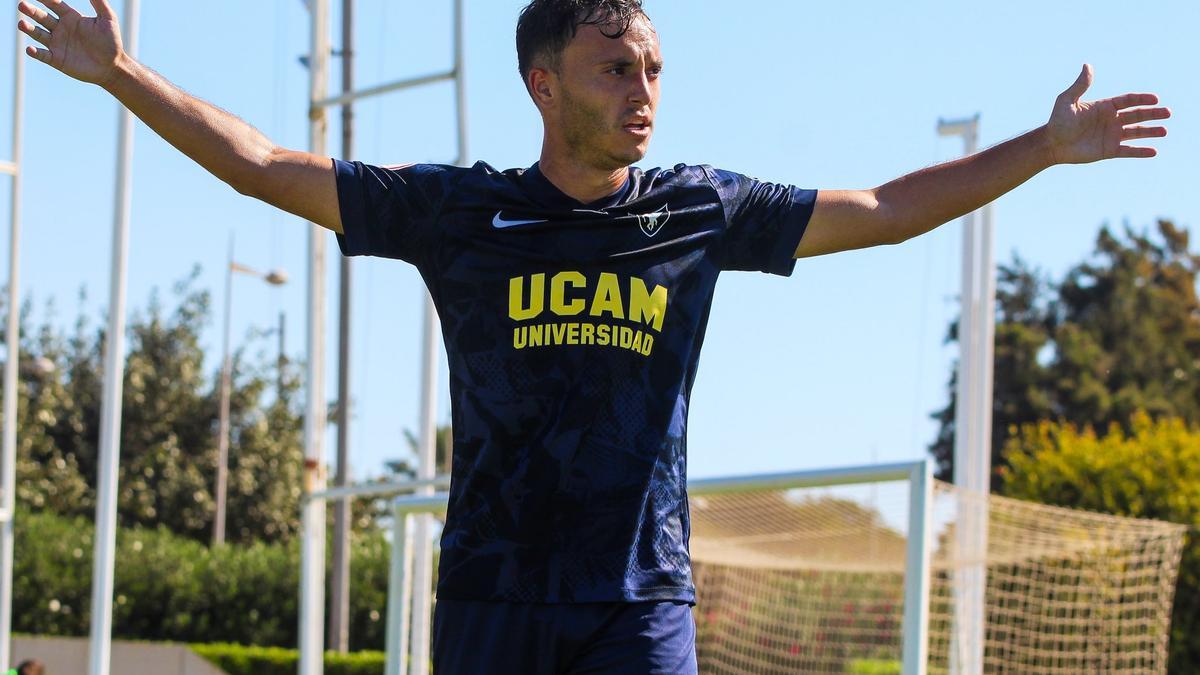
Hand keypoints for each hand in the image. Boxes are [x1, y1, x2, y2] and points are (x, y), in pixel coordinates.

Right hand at [18, 0, 123, 86]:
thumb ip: (100, 3)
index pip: (53, 4)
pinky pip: (43, 55)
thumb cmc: (111, 42)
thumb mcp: (108, 20)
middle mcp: (61, 29)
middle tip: (22, 5)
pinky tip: (30, 49)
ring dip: (29, 29)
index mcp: (71, 18)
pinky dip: (35, 52)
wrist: (113, 66)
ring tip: (21, 24)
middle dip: (31, 11)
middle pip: (42, 17)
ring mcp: (57, 44)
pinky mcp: (57, 59)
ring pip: (38, 34)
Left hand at [1044, 64, 1169, 164]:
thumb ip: (1080, 85)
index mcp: (1104, 106)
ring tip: (1164, 131)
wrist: (1051, 144)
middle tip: (1168, 113)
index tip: (1155, 99)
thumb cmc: (1057, 121)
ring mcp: (1111, 135)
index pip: (1128, 100)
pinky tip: (1153, 151)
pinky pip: (1128, 150)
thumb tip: (1087, 65)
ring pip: (1136, 132)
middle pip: (1137, 115)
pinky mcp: (1108, 150)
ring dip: (1151, 132)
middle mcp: (1111, 120)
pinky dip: (1140, 151)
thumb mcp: (1067, 100)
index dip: (1142, 99)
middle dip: (1153, 114)